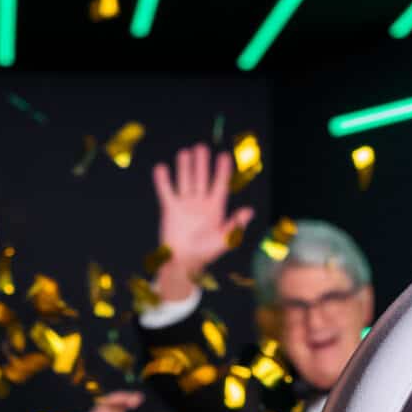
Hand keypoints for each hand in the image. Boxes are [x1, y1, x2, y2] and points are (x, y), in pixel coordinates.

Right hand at [151, 146, 253, 299]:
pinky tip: (161, 168)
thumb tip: (249, 211)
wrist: (183, 263)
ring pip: (185, 181)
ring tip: (185, 152)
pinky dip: (163, 181)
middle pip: (202, 179)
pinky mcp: (170, 209)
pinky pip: (166, 192)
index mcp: (215, 209)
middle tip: (202, 148)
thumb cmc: (205, 254)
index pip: (220, 186)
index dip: (223, 172)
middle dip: (202, 164)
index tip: (225, 157)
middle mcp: (200, 203)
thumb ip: (235, 225)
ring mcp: (185, 205)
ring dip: (185, 167)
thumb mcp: (224, 240)